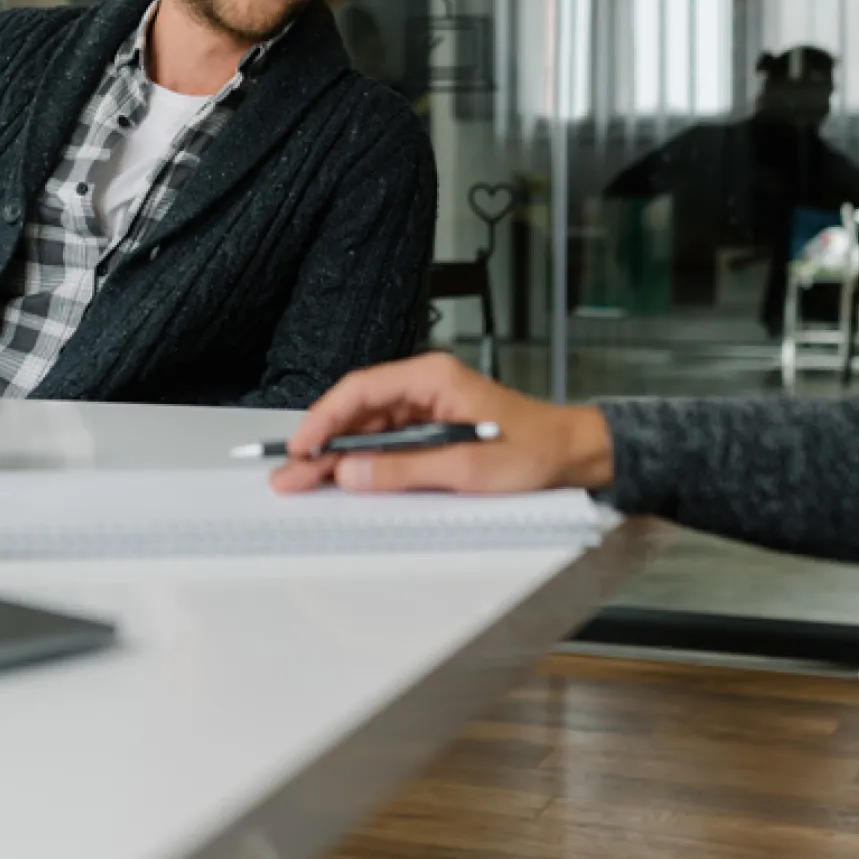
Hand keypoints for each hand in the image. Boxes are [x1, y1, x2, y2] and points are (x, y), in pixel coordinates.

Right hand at [270, 352, 613, 495]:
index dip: (324, 419)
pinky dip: (363, 460)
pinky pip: (387, 440)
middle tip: (287, 475)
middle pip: (359, 410)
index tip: (302, 448)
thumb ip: (404, 469)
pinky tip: (341, 479)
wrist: (572, 454)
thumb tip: (350, 473)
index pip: (362, 389)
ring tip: (302, 482)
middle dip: (322, 443)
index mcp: (433, 376)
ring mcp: (428, 406)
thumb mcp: (466, 467)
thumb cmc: (533, 450)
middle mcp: (426, 385)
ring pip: (368, 428)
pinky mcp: (432, 428)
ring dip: (338, 455)